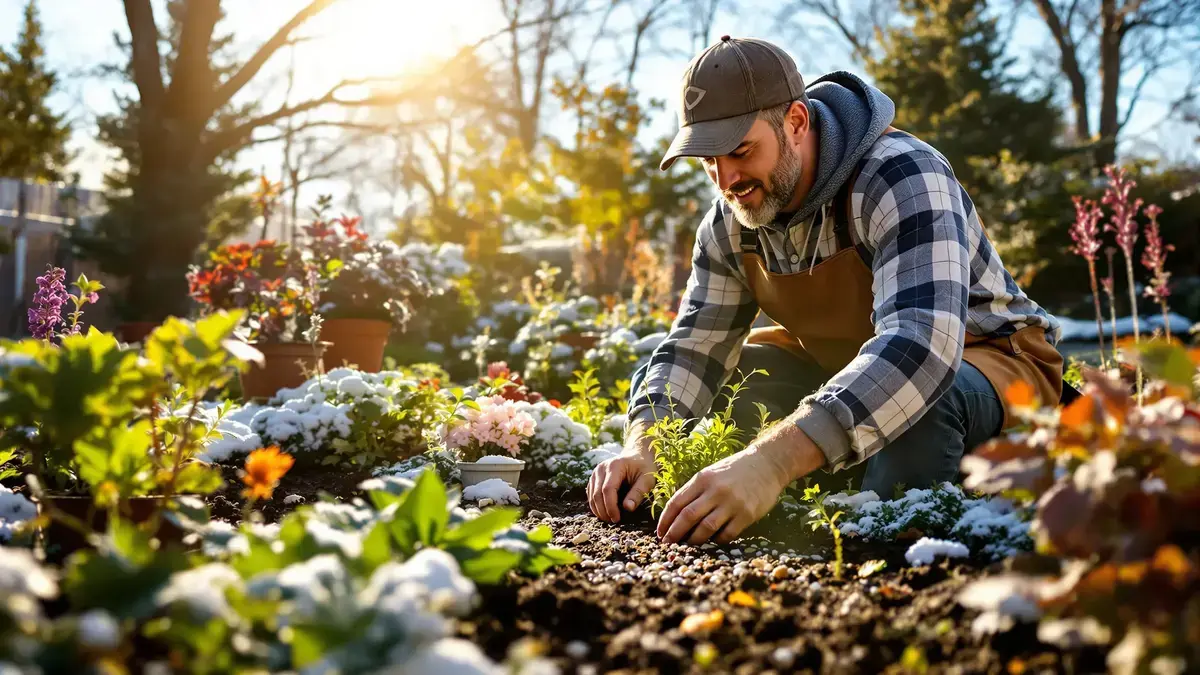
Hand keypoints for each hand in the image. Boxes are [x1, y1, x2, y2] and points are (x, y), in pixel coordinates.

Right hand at [587, 434, 656, 522]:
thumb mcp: (647, 479)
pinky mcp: (594, 478)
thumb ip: (638, 493)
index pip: (607, 490)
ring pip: (592, 495)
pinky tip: (605, 513)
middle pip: (597, 494)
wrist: (638, 455)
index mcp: (615, 466)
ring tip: (609, 519)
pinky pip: (591, 494)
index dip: (610, 506)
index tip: (617, 519)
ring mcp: (596, 472)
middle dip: (603, 511)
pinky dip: (596, 505)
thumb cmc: (644, 467)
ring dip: (598, 510)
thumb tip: (627, 508)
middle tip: (613, 522)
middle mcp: (601, 468)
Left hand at [656, 424, 824, 543]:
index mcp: (702, 479)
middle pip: (688, 516)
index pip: (676, 502)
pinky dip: (716, 540)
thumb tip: (675, 515)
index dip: (665, 520)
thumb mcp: (710, 474)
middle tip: (668, 544)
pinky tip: (713, 540)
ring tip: (688, 545)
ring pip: (705, 528)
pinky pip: (726, 534)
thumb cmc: (734, 471)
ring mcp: (732, 503)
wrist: (767, 464)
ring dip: (693, 540)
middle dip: (674, 533)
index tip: (660, 532)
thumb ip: (694, 491)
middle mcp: (715, 491)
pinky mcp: (747, 514)